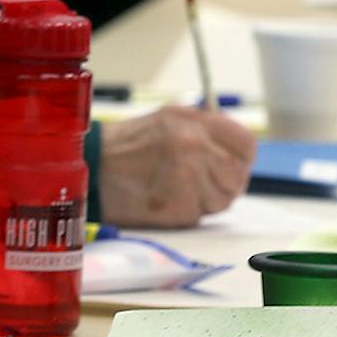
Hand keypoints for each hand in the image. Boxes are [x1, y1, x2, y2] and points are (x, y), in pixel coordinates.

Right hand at [99, 106, 255, 227]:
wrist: (90, 168)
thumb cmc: (127, 146)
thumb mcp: (168, 120)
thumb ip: (205, 131)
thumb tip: (235, 150)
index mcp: (194, 122)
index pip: (246, 144)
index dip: (242, 159)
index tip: (231, 166)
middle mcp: (194, 147)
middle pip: (237, 177)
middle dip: (224, 184)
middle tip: (201, 184)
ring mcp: (187, 178)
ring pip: (222, 201)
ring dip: (205, 202)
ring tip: (177, 191)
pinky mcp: (177, 207)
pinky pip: (199, 216)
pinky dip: (185, 213)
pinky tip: (164, 200)